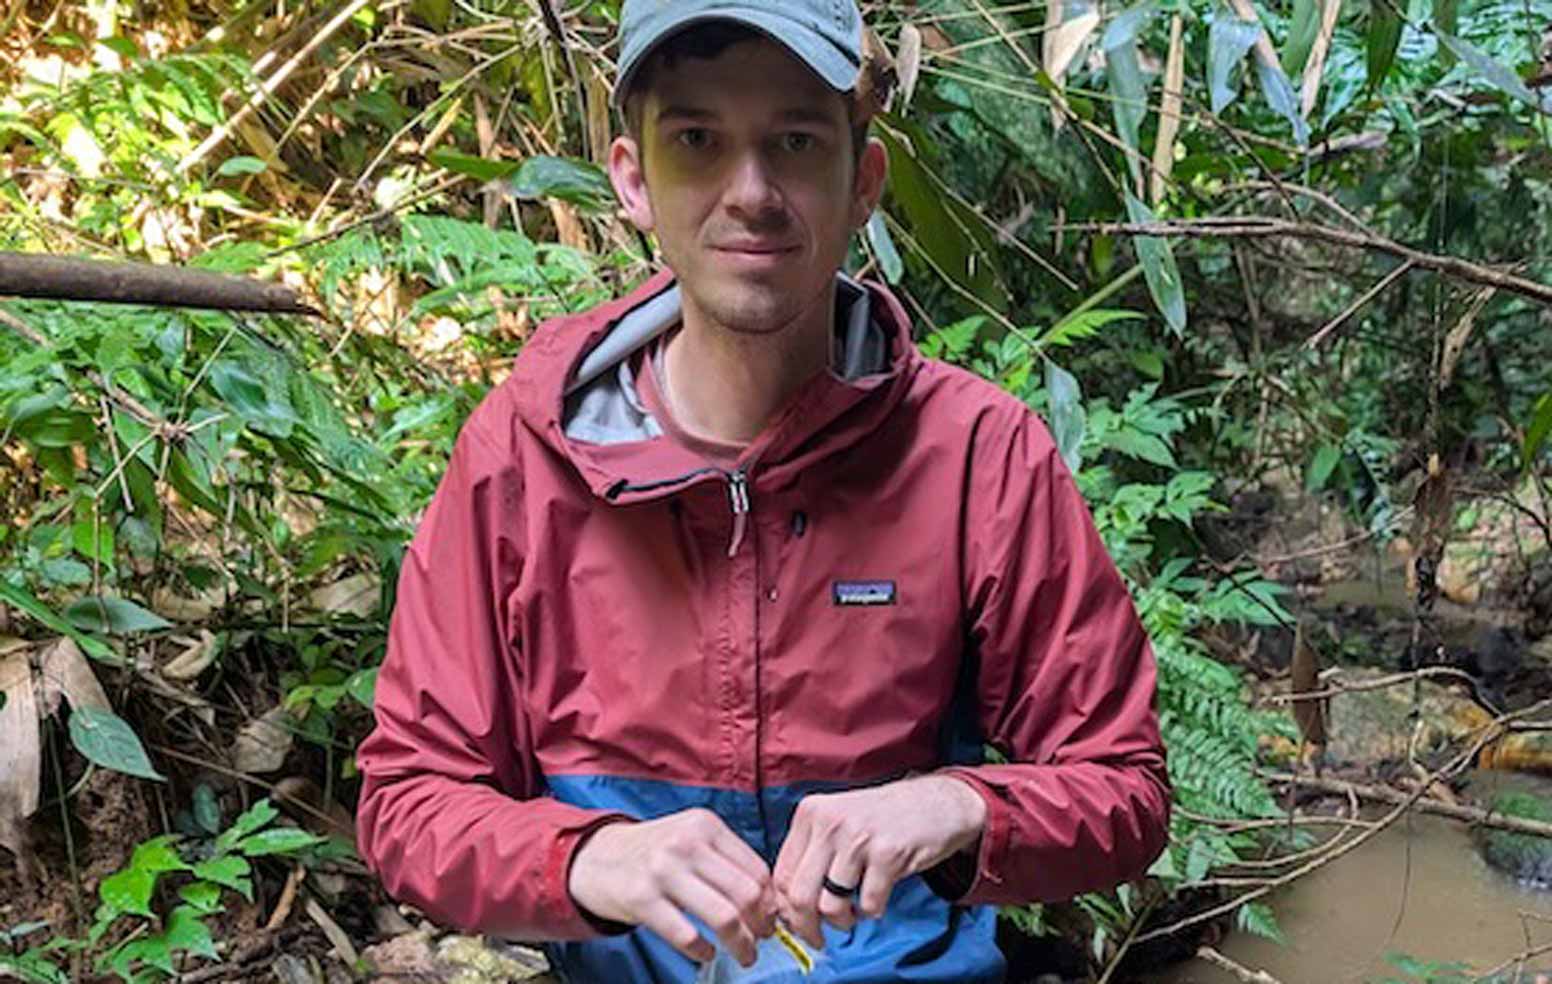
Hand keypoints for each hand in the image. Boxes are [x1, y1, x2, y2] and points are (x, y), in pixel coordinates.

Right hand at [568, 809, 776, 966]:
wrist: (596, 857)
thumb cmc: (654, 853)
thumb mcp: (691, 839)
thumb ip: (727, 861)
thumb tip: (769, 902)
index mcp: (705, 825)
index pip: (756, 869)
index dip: (771, 902)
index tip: (773, 919)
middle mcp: (686, 843)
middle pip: (746, 894)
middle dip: (762, 925)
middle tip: (762, 940)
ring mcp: (662, 870)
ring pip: (723, 916)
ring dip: (741, 944)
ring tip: (745, 955)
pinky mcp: (641, 899)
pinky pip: (687, 935)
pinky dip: (704, 951)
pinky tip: (707, 953)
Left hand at [772, 775, 986, 947]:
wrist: (937, 802)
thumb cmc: (883, 819)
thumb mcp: (837, 822)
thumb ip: (811, 855)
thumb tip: (789, 907)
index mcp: (810, 812)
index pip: (781, 875)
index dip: (786, 909)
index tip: (797, 924)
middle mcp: (830, 821)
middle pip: (799, 895)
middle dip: (807, 927)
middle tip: (819, 937)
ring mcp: (859, 837)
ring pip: (830, 905)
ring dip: (842, 920)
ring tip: (853, 912)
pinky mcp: (888, 854)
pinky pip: (868, 905)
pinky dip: (872, 911)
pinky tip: (877, 897)